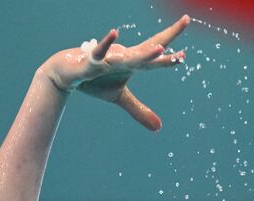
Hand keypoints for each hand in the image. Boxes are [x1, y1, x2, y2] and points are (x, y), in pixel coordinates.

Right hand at [41, 15, 189, 130]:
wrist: (67, 74)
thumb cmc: (95, 81)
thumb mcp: (120, 98)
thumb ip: (140, 111)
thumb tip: (159, 128)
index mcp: (132, 63)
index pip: (155, 60)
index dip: (170, 58)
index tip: (185, 56)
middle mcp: (124, 57)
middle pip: (150, 48)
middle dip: (169, 35)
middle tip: (187, 20)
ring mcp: (109, 58)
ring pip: (130, 55)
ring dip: (145, 53)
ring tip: (162, 47)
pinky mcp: (92, 61)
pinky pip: (100, 52)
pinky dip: (106, 44)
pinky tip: (114, 33)